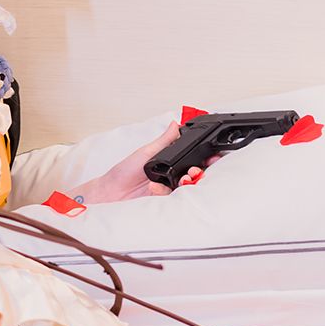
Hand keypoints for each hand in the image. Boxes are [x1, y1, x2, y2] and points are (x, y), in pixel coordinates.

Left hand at [75, 121, 220, 203]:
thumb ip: (164, 140)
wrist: (111, 192)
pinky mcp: (164, 202)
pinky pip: (176, 199)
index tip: (213, 155)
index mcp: (169, 162)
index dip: (204, 158)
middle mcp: (171, 176)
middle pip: (194, 174)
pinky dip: (173, 193)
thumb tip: (175, 123)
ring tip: (185, 178)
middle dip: (199, 171)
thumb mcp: (146, 152)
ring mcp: (168, 189)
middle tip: (196, 170)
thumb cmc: (124, 172)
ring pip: (188, 187)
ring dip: (189, 182)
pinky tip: (161, 189)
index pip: (191, 159)